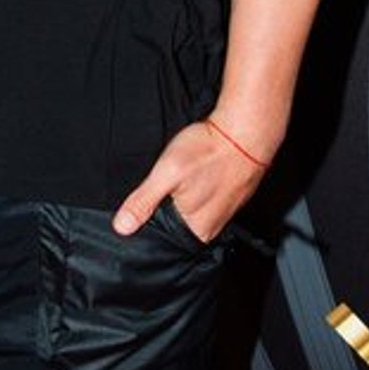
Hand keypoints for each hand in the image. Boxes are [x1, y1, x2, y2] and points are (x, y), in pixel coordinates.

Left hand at [113, 115, 271, 244]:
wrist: (247, 130)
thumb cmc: (211, 150)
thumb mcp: (167, 173)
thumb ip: (143, 202)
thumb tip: (122, 227)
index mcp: (197, 230)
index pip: (163, 239)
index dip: (149, 221)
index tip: (147, 200)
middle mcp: (213, 226)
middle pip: (177, 225)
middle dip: (166, 206)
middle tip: (169, 181)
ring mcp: (225, 211)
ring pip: (191, 209)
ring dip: (183, 194)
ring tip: (185, 174)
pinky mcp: (231, 195)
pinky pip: (207, 197)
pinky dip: (198, 186)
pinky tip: (197, 171)